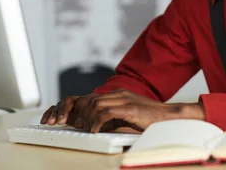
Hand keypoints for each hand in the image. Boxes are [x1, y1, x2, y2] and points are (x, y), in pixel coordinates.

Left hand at [40, 89, 204, 132]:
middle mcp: (117, 94)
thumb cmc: (150, 119)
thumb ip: (110, 116)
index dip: (68, 106)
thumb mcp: (126, 117)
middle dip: (70, 112)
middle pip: (86, 99)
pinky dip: (97, 122)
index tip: (55, 117)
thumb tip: (90, 125)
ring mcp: (123, 99)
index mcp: (116, 95)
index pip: (87, 97)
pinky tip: (93, 131)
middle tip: (60, 123)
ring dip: (83, 118)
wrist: (170, 116)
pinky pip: (106, 112)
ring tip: (79, 128)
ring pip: (93, 104)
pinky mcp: (129, 107)